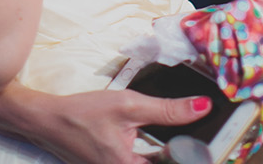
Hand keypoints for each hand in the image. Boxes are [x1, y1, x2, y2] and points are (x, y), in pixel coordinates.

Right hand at [0, 84, 210, 163]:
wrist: (46, 120)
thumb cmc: (83, 113)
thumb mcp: (129, 105)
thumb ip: (167, 110)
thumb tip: (202, 107)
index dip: (194, 156)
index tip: (216, 147)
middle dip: (182, 154)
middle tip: (206, 143)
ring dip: (168, 155)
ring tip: (186, 143)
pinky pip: (141, 163)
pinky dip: (153, 155)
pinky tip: (161, 144)